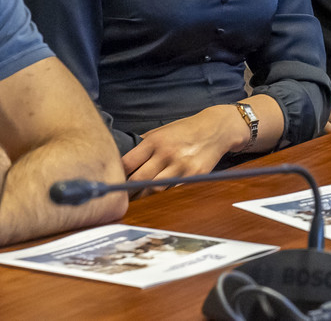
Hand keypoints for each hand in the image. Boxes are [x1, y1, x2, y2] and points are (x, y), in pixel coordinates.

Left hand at [123, 107, 243, 188]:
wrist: (215, 128)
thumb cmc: (185, 130)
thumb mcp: (161, 131)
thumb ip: (143, 145)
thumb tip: (122, 159)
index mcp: (154, 141)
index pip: (127, 164)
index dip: (118, 176)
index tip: (115, 182)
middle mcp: (167, 153)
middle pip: (138, 180)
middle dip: (128, 192)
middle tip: (123, 198)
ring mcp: (181, 166)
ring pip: (155, 190)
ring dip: (144, 198)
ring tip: (138, 201)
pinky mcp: (194, 176)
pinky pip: (174, 192)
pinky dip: (165, 198)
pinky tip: (159, 199)